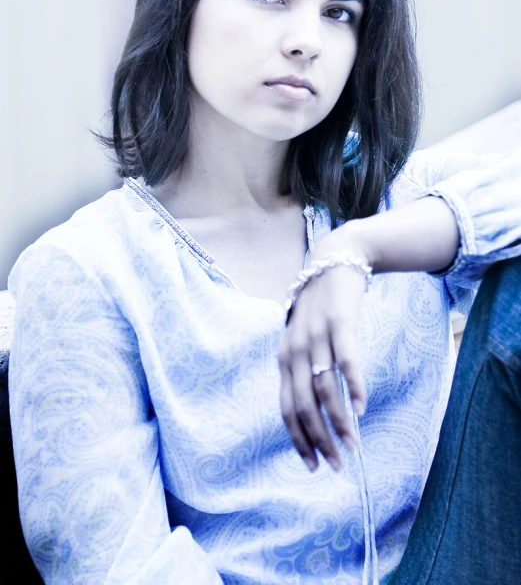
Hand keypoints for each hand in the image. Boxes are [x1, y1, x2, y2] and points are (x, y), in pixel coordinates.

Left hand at [278, 237, 368, 472]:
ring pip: (325, 388)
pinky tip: (362, 407)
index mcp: (285, 358)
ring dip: (339, 421)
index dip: (299, 439)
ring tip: (354, 445)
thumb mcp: (303, 339)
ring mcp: (317, 336)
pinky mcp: (340, 322)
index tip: (313, 466)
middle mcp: (296, 350)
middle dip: (320, 439)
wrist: (334, 260)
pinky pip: (346, 360)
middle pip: (304, 404)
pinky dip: (354, 386)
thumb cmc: (321, 308)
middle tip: (337, 464)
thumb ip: (304, 369)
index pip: (286, 408)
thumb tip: (312, 410)